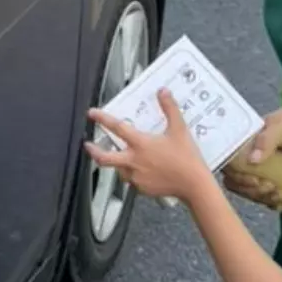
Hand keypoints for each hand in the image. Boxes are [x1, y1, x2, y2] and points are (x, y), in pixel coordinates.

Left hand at [85, 90, 216, 203]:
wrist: (194, 185)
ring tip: (124, 157)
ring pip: (119, 169)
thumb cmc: (186, 158)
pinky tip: (143, 170)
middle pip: (104, 158)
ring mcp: (136, 177)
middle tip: (88, 145)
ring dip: (118, 163)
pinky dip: (132, 174)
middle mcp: (133, 161)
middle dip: (93, 151)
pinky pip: (131, 180)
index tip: (92, 113)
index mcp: (141, 144)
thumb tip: (163, 91)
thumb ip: (169, 108)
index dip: (102, 119)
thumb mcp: (179, 129)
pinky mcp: (141, 189)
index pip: (117, 128)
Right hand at [220, 101, 281, 209]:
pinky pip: (263, 197)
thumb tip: (252, 159)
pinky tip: (281, 204)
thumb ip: (268, 139)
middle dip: (249, 187)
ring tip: (280, 195)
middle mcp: (250, 156)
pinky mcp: (275, 181)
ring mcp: (262, 170)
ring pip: (248, 190)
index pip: (230, 160)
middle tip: (269, 186)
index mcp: (247, 140)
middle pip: (235, 178)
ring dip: (260, 196)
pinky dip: (270, 202)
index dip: (237, 173)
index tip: (254, 179)